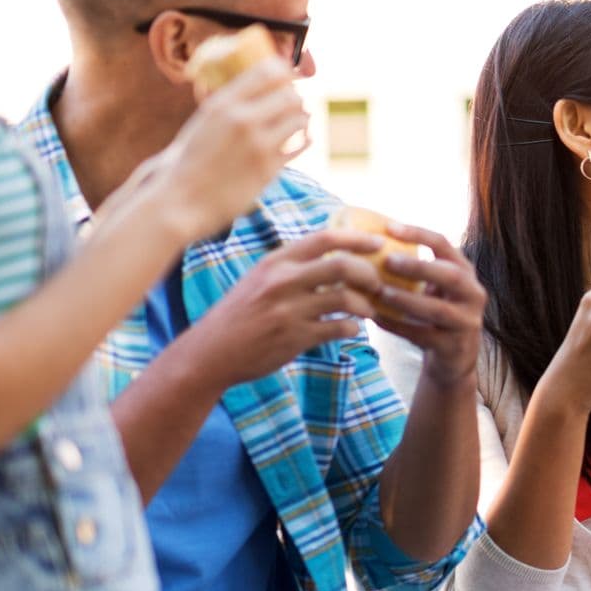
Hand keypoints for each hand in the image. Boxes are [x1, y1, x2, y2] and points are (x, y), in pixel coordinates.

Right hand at [146, 59, 308, 240]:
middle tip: (293, 103)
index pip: (267, 71)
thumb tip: (253, 88)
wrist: (181, 200)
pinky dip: (305, 139)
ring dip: (302, 118)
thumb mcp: (202, 123)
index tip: (288, 76)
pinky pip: (300, 146)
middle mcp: (242, 120)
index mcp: (222, 104)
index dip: (284, 71)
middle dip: (295, 97)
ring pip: (299, 119)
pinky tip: (303, 139)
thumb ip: (227, 105)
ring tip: (298, 121)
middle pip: (290, 95)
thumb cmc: (188, 161)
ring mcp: (258, 145)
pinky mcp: (269, 169)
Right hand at [181, 229, 387, 386]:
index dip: (357, 238)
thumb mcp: (259, 278)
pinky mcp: (295, 338)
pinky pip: (338, 328)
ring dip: (365, 305)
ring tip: (369, 310)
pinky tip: (351, 329)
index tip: (378, 243)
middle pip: (342, 266)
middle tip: (377, 283)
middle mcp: (282, 282)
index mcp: (275, 262)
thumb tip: (332, 254)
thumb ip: (291, 266)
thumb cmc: (240, 313)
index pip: (324, 238)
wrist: (211, 352)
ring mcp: (289, 311)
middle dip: (368, 274)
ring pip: (345, 299)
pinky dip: (352, 328)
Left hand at [368, 225, 485, 386]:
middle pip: (451, 276)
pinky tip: (376, 319)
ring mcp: (467, 322)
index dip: (418, 234)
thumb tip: (367, 243)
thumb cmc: (435, 314)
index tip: (389, 227)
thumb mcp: (434, 288)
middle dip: (419, 267)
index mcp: (465, 272)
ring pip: (438, 310)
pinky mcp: (454, 347)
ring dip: (407, 300)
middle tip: (388, 260)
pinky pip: (423, 335)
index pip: (444, 245)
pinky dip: (398, 326)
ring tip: (380, 292)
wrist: (454, 359)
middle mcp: (473, 295)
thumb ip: (415, 270)